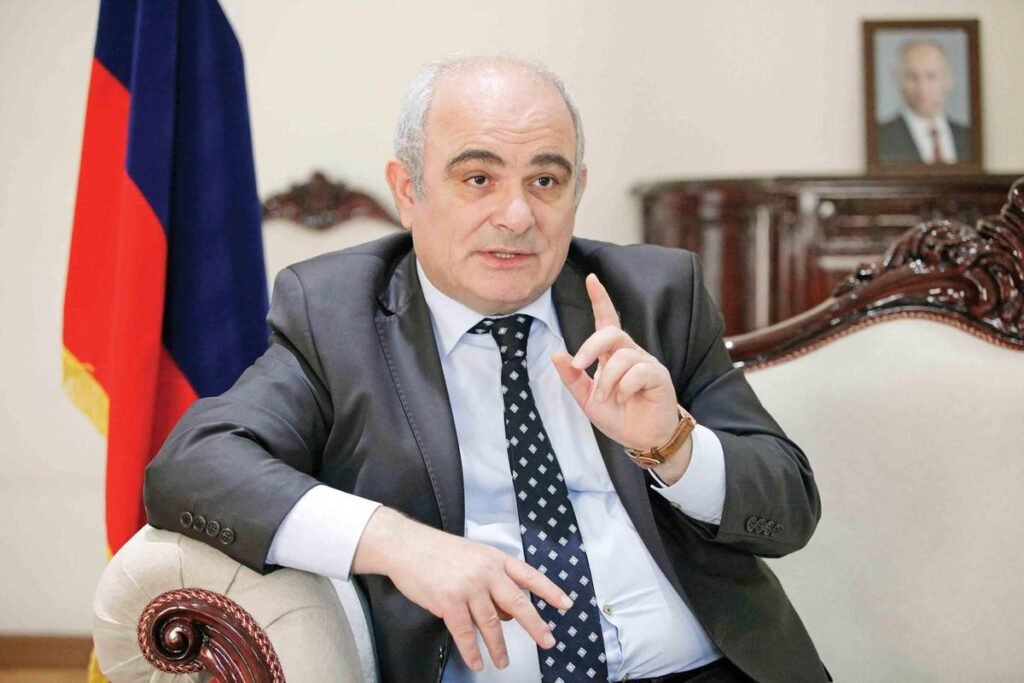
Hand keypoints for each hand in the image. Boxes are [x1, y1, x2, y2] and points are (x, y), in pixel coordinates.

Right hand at [352, 508, 570, 671]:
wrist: (408, 546)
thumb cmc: (439, 552)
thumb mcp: (474, 556)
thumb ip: (493, 581)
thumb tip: (507, 614)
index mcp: (495, 559)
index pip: (529, 575)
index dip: (549, 591)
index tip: (566, 604)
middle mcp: (487, 572)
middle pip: (518, 603)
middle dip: (535, 625)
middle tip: (548, 642)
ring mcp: (468, 587)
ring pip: (491, 624)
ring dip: (499, 647)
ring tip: (503, 662)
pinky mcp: (449, 601)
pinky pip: (465, 633)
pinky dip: (472, 651)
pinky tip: (476, 662)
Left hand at [551, 274, 689, 477]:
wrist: (643, 439)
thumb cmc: (619, 415)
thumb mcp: (587, 399)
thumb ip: (572, 378)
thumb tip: (556, 354)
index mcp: (612, 355)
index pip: (607, 320)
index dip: (600, 299)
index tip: (592, 279)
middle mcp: (630, 354)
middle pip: (611, 333)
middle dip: (590, 346)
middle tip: (578, 366)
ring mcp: (646, 364)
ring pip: (622, 356)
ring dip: (607, 380)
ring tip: (607, 398)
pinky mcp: (658, 376)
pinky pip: (639, 372)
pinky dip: (625, 387)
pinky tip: (625, 398)